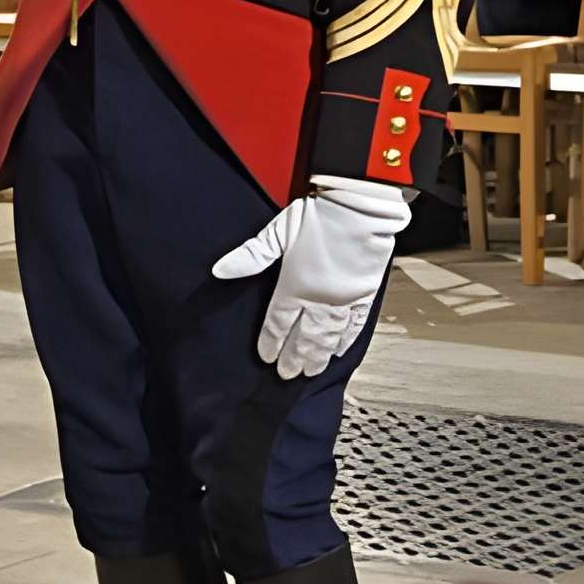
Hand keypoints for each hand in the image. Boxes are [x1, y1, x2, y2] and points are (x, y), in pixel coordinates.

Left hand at [210, 177, 409, 379]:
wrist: (362, 208)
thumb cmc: (318, 217)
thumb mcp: (278, 232)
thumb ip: (251, 256)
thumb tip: (219, 270)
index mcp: (294, 286)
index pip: (278, 322)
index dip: (271, 341)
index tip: (266, 358)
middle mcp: (319, 300)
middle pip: (303, 337)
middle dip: (294, 357)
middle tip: (287, 374)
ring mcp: (344, 300)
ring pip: (328, 336)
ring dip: (317, 356)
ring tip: (310, 372)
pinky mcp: (365, 295)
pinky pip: (354, 325)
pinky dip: (346, 340)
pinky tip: (339, 351)